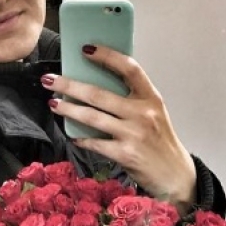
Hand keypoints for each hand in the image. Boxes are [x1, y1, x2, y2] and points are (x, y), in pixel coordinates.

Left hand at [44, 45, 197, 213]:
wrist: (175, 175)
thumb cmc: (160, 143)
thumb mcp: (154, 114)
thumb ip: (133, 100)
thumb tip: (97, 87)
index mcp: (151, 98)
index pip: (129, 68)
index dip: (106, 56)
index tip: (86, 49)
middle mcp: (143, 113)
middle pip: (99, 94)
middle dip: (69, 85)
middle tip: (50, 80)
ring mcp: (133, 134)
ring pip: (92, 117)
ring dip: (68, 109)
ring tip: (54, 103)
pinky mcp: (125, 154)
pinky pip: (95, 143)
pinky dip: (81, 139)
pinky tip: (73, 135)